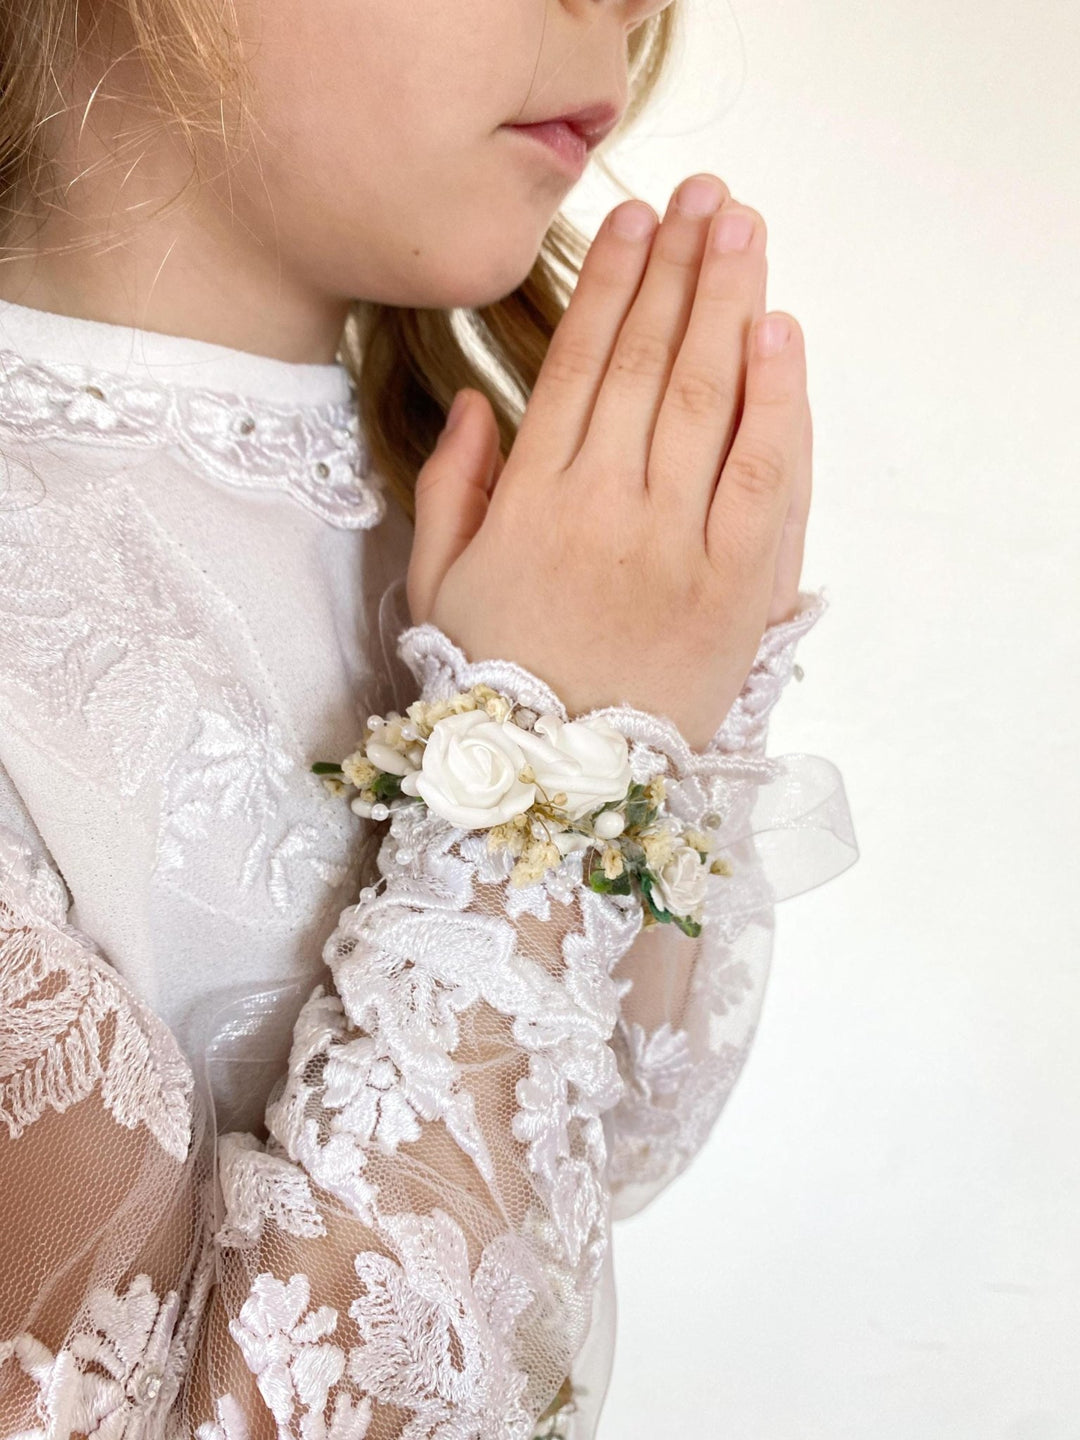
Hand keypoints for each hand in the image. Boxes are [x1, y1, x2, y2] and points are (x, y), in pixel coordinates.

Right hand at [406, 173, 811, 750]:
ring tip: (742, 231)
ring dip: (731, 304)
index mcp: (533, 502)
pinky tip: (780, 335)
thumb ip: (450, 488)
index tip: (631, 221)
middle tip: (704, 198)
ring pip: (710, 399)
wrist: (563, 787)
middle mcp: (608, 508)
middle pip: (654, 361)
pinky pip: (766, 476)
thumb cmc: (497, 685)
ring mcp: (679, 545)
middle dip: (680, 269)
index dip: (609, 284)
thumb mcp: (438, 587)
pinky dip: (778, 402)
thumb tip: (474, 402)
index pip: (581, 366)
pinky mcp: (738, 585)